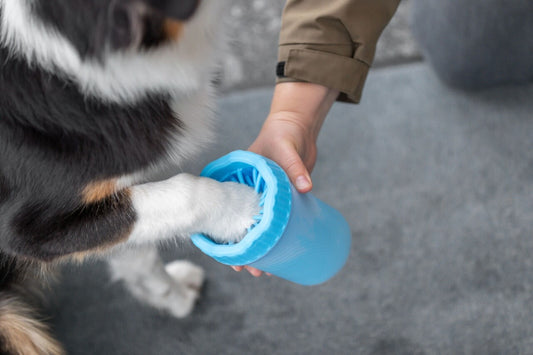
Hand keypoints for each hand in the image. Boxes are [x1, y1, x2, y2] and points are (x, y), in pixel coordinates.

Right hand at [233, 82, 338, 276]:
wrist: (298, 125)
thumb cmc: (284, 133)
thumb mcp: (285, 148)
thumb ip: (293, 166)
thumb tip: (306, 188)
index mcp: (236, 180)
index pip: (222, 212)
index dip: (222, 238)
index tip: (230, 258)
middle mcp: (245, 191)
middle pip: (238, 226)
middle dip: (243, 251)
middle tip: (252, 271)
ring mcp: (260, 197)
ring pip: (254, 229)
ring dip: (258, 249)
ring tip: (266, 272)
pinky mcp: (277, 199)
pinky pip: (271, 223)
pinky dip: (273, 239)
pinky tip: (278, 255)